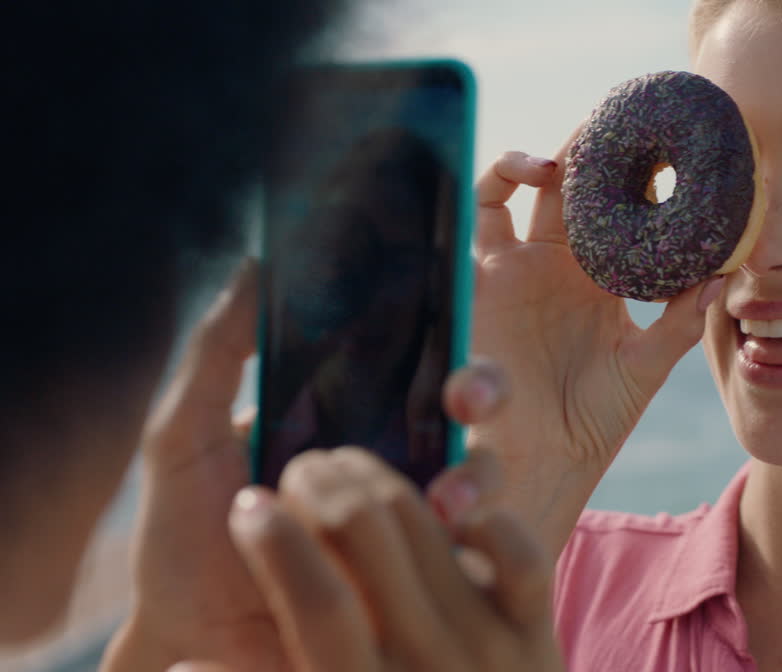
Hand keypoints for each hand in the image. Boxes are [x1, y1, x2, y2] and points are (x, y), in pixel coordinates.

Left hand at [103, 260, 513, 670]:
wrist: (186, 643)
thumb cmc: (182, 539)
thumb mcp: (185, 437)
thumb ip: (216, 354)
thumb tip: (255, 264)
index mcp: (352, 420)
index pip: (421, 369)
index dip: (450, 356)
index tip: (452, 363)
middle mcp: (395, 462)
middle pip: (469, 414)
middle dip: (483, 396)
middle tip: (464, 402)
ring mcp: (413, 525)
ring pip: (480, 479)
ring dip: (478, 477)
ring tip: (445, 500)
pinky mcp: (423, 586)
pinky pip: (469, 559)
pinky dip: (474, 548)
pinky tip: (459, 543)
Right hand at [219, 447, 562, 671]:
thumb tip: (183, 666)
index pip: (317, 601)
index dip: (274, 542)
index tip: (249, 504)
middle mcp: (426, 667)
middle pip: (366, 536)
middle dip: (321, 486)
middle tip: (301, 470)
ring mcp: (491, 650)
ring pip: (426, 526)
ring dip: (381, 480)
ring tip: (348, 469)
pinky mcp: (539, 637)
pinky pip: (518, 553)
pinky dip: (484, 520)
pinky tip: (445, 510)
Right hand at [469, 146, 723, 553]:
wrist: (539, 464)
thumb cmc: (593, 423)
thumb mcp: (644, 367)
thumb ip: (678, 322)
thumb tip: (723, 275)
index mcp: (603, 280)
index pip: (620, 212)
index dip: (639, 178)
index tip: (670, 147)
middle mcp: (561, 266)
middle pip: (575, 188)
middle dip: (595, 152)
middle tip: (624, 124)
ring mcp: (521, 266)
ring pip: (527, 188)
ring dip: (549, 157)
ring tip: (577, 149)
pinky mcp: (484, 275)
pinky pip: (483, 211)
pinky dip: (499, 178)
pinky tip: (534, 170)